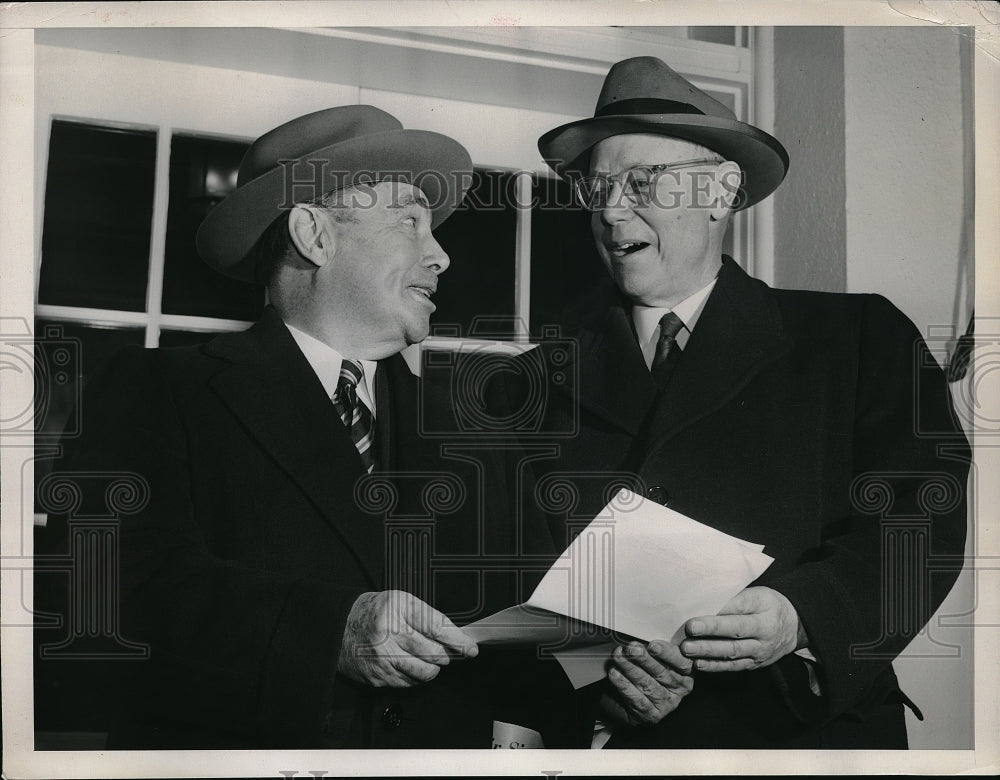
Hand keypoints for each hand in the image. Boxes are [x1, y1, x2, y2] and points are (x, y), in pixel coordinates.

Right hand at [338, 590, 477, 687]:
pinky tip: (411, 664)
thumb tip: (456, 638)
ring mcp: (383, 657)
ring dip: (433, 668)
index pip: (437, 627)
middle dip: (447, 655)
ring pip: (425, 672)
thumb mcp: (401, 602)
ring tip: (429, 658)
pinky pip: (409, 683)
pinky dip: (416, 676)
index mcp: (398, 609)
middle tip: (448, 652)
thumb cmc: (376, 612)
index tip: (470, 647)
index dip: (458, 640)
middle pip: (434, 653)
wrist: (340, 626)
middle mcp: (390, 633)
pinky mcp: (378, 676)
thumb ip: (427, 617)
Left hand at [600, 640, 693, 726]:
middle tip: (632, 648)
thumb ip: (654, 648)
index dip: (668, 654)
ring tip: (619, 657)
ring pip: (647, 685)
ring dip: (630, 669)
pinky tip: (615, 673)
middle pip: (663, 673)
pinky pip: (636, 698)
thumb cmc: (645, 670)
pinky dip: (623, 684)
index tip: (653, 645)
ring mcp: (666, 704)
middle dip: (645, 659)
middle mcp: (679, 690)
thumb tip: (642, 636)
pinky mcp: (651, 715)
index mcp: (685, 672)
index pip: (682, 663)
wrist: (628, 696)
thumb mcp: (654, 656)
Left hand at [680, 586, 804, 672]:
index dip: (716, 617)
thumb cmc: (767, 605)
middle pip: (735, 635)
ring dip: (708, 652)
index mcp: (764, 611)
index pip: (738, 612)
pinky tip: (698, 664)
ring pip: (732, 653)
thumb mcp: (756, 594)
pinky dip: (715, 666)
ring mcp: (760, 652)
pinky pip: (733, 667)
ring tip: (687, 649)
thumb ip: (734, 599)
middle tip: (688, 631)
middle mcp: (764, 634)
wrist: (792, 627)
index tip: (695, 618)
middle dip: (710, 634)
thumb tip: (704, 600)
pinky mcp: (754, 664)